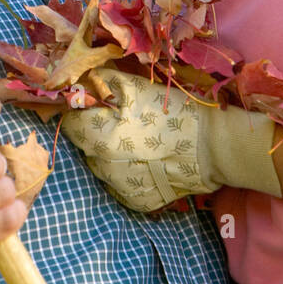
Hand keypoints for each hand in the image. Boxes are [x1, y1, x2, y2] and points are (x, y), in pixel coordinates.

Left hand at [61, 66, 281, 211]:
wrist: (212, 147)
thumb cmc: (173, 112)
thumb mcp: (136, 88)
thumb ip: (102, 83)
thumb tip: (81, 82)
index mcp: (100, 137)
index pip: (70, 124)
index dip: (81, 111)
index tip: (95, 105)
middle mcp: (103, 168)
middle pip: (85, 146)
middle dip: (96, 132)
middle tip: (122, 122)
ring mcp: (120, 188)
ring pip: (101, 167)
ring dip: (109, 154)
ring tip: (136, 142)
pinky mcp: (136, 202)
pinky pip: (120, 184)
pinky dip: (126, 173)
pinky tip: (146, 161)